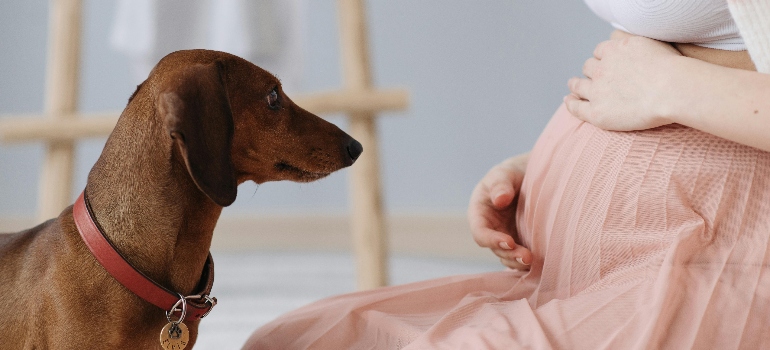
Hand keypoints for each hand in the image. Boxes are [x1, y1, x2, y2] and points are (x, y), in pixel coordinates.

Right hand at [468, 154, 532, 268]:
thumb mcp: (504, 173)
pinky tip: (541, 264)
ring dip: (519, 262)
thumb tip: (500, 200)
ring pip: (508, 255)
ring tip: (535, 262)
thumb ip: (500, 184)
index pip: (480, 232)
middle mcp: (490, 229)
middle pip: (495, 248)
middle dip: (510, 255)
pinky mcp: (520, 242)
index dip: (492, 240)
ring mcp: (505, 237)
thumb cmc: (511, 173)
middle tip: (527, 258)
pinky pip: (521, 255)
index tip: (509, 242)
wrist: (527, 176)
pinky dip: (527, 261)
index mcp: (479, 213)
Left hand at [564, 34, 682, 130]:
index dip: (602, 57)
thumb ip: (632, 42)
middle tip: (594, 76)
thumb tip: (621, 41)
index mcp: (614, 49)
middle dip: (591, 70)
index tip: (605, 61)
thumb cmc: (671, 68)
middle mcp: (601, 68)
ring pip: (579, 84)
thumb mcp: (650, 43)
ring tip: (574, 86)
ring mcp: (597, 90)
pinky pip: (576, 107)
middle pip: (589, 66)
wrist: (671, 90)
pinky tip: (569, 101)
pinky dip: (571, 103)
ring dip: (576, 84)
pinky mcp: (597, 112)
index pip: (600, 50)